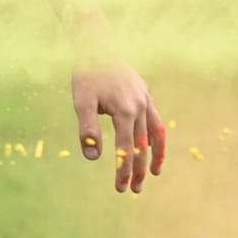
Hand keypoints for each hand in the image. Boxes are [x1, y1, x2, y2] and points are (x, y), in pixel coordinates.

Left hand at [71, 62, 164, 192]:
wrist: (97, 46)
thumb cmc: (86, 75)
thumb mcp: (81, 102)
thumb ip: (87, 130)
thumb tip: (93, 157)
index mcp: (125, 110)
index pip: (126, 149)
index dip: (123, 170)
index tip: (120, 188)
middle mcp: (140, 106)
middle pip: (142, 146)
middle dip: (139, 170)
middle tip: (135, 190)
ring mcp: (146, 99)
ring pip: (154, 134)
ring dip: (154, 156)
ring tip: (154, 174)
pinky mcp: (145, 94)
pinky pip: (155, 120)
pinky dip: (156, 136)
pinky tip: (152, 147)